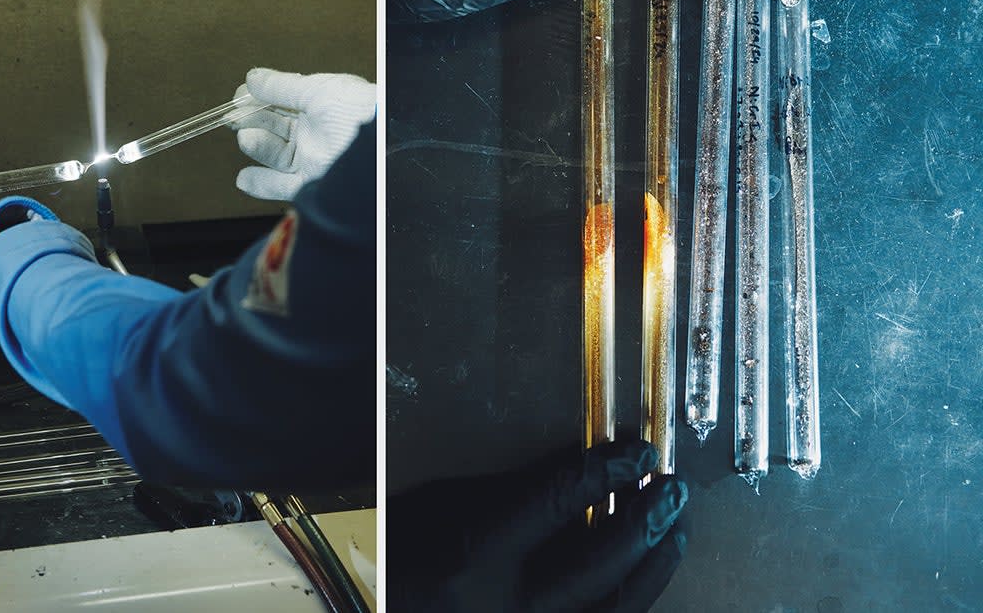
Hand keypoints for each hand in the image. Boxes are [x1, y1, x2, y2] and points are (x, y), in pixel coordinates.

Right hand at [229, 68, 375, 200]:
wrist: (376, 150)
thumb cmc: (358, 112)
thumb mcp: (315, 90)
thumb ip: (281, 86)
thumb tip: (253, 78)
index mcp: (321, 103)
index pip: (281, 100)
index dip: (257, 98)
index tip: (238, 97)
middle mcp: (316, 131)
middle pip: (274, 126)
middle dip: (251, 120)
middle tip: (234, 116)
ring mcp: (314, 157)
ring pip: (275, 153)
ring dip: (256, 145)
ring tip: (246, 138)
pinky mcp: (313, 183)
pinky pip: (282, 186)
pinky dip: (261, 183)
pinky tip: (244, 177)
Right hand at [388, 440, 687, 611]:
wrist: (376, 609)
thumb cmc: (397, 555)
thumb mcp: (445, 505)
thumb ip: (517, 490)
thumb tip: (584, 467)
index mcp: (473, 553)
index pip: (562, 500)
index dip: (610, 469)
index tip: (636, 452)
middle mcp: (506, 605)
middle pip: (601, 563)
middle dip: (647, 521)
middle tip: (671, 489)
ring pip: (614, 610)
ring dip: (654, 567)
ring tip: (673, 531)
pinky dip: (627, 602)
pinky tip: (644, 578)